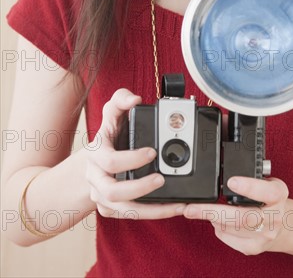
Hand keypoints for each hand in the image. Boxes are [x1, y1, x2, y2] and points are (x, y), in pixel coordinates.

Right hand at [86, 88, 185, 219]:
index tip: (153, 152)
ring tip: (176, 204)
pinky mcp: (112, 209)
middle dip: (139, 188)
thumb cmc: (108, 135)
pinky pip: (130, 216)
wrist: (93, 161)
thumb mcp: (112, 112)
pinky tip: (172, 208)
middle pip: (112, 192)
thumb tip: (135, 99)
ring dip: (151, 209)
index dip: (132, 159)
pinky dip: (153, 214)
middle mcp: (96, 178)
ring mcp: (102, 196)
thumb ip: (121, 99)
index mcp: (96, 154)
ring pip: (123, 210)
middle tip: (161, 179)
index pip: (110, 161)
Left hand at [183, 176, 288, 254]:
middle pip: (242, 217)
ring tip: (200, 210)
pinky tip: (216, 221)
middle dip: (213, 212)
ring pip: (232, 228)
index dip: (248, 187)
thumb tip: (221, 167)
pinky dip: (218, 229)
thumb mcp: (268, 181)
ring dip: (211, 218)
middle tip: (190, 208)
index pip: (267, 192)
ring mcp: (265, 236)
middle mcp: (275, 217)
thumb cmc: (271, 199)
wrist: (286, 225)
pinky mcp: (254, 248)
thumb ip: (250, 176)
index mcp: (278, 195)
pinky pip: (229, 238)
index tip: (231, 181)